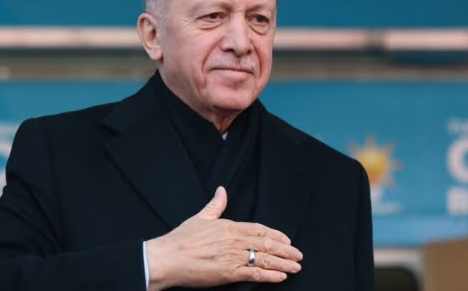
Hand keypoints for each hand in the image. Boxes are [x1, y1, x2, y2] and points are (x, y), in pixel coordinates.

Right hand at [145, 186, 302, 289]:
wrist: (168, 258)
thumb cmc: (181, 239)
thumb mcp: (200, 217)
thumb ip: (215, 205)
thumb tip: (222, 190)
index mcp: (229, 226)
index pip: (259, 229)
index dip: (275, 234)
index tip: (287, 239)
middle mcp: (234, 240)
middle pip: (266, 244)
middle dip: (285, 250)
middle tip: (299, 255)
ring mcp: (233, 257)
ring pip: (264, 259)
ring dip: (283, 263)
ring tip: (296, 266)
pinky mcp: (229, 273)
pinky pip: (254, 274)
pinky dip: (270, 275)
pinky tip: (281, 276)